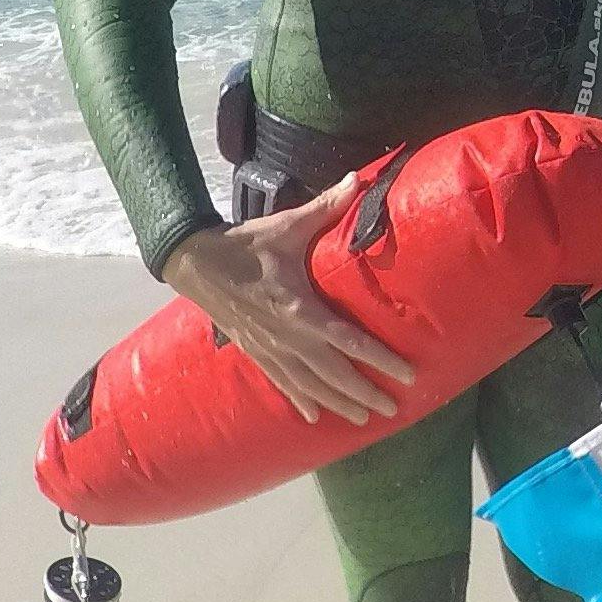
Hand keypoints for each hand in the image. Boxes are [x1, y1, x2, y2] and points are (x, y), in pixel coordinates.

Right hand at [165, 190, 416, 425]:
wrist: (194, 264)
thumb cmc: (246, 245)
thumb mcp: (287, 226)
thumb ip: (325, 208)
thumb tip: (356, 180)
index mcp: (299, 307)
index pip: (349, 341)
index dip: (380, 359)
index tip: (407, 374)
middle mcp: (287, 336)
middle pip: (334, 373)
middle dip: (365, 393)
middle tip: (393, 409)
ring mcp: (270, 349)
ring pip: (310, 385)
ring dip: (338, 404)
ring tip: (364, 421)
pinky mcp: (255, 353)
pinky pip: (282, 383)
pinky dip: (300, 401)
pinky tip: (315, 417)